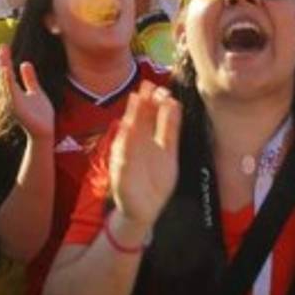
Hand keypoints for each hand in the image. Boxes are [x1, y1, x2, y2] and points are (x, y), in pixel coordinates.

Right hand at [0, 46, 53, 138]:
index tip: (4, 46)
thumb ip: (30, 78)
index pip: (8, 72)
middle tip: (1, 46)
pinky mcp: (17, 109)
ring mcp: (13, 103)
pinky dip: (9, 82)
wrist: (44, 131)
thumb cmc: (39, 114)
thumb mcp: (35, 91)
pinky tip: (8, 72)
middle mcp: (11, 96)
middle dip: (3, 61)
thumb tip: (24, 63)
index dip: (5, 60)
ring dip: (4, 69)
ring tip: (2, 55)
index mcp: (15, 92)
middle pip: (5, 76)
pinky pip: (12, 93)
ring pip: (7, 83)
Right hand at [109, 82, 180, 229]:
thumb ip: (169, 128)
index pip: (151, 115)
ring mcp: (127, 156)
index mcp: (149, 138)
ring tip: (136, 99)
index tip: (161, 88)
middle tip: (148, 85)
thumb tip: (173, 102)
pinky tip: (127, 128)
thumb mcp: (168, 150)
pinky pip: (122, 154)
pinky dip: (124, 142)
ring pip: (129, 133)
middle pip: (139, 119)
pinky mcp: (121, 171)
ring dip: (132, 115)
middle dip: (143, 102)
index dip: (155, 101)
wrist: (146, 209)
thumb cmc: (156, 179)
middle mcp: (137, 143)